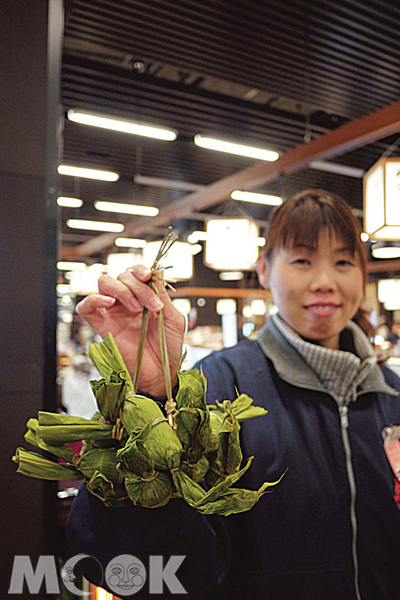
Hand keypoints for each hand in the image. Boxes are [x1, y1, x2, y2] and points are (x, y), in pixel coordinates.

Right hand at [76, 265, 184, 395]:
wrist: (161, 372)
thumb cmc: (168, 346)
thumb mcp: (172, 318)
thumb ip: (162, 294)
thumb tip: (159, 270)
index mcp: (143, 297)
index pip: (135, 273)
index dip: (139, 269)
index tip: (148, 275)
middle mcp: (126, 302)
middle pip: (121, 276)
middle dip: (137, 286)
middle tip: (152, 305)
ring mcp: (113, 313)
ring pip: (103, 283)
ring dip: (121, 289)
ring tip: (136, 308)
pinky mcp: (102, 327)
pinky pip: (86, 307)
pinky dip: (94, 299)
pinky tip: (109, 302)